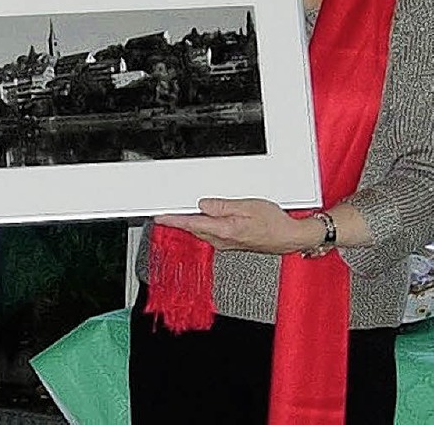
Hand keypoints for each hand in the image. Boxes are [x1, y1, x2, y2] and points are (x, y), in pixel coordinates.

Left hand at [156, 197, 319, 255]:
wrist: (289, 237)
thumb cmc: (274, 223)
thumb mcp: (248, 206)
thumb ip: (222, 206)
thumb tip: (203, 205)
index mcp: (225, 230)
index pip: (192, 224)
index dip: (173, 220)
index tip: (159, 217)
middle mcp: (223, 240)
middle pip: (194, 228)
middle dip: (179, 220)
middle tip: (165, 211)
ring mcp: (227, 243)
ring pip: (202, 231)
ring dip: (191, 222)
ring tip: (180, 212)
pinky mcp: (231, 243)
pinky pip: (211, 233)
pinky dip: (202, 225)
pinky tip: (202, 218)